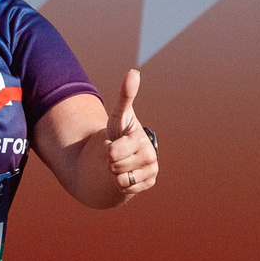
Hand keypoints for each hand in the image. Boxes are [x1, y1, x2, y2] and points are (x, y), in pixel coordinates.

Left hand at [105, 69, 156, 197]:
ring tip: (120, 163)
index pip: (113, 152)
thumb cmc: (119, 132)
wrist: (121, 153)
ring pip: (121, 180)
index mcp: (141, 139)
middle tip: (115, 153)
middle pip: (115, 167)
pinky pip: (126, 189)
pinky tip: (126, 173)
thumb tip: (134, 72)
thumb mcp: (117, 115)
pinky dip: (121, 184)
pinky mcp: (150, 182)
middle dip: (110, 161)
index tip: (114, 142)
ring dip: (114, 173)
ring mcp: (151, 170)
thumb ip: (125, 96)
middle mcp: (150, 155)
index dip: (108, 148)